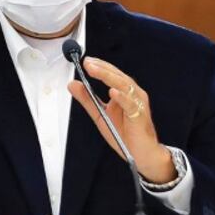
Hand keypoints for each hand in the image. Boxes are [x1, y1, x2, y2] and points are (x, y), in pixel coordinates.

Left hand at [68, 57, 175, 184]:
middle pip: (117, 76)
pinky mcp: (140, 116)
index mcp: (124, 92)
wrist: (142, 154)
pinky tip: (113, 92)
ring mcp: (138, 104)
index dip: (99, 66)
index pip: (111, 73)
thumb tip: (73, 84)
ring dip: (109, 77)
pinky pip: (131, 105)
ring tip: (95, 70)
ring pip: (124, 86)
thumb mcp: (100, 114)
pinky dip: (122, 98)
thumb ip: (87, 99)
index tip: (85, 61)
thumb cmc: (125, 134)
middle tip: (88, 63)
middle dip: (102, 68)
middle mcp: (133, 94)